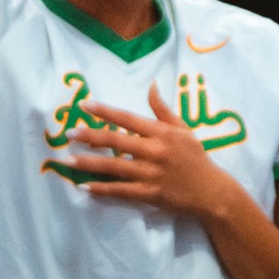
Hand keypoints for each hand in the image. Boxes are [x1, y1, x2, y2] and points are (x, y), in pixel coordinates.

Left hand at [68, 84, 239, 220]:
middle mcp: (155, 151)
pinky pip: (120, 190)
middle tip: (69, 133)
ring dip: (88, 163)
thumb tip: (151, 85)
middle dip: (90, 136)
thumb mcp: (183, 129)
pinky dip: (101, 189)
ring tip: (67, 160)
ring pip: (113, 166)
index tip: (85, 105)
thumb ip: (163, 110)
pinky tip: (84, 187)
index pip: (128, 118)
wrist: (211, 191)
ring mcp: (151, 173)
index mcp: (162, 133)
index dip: (105, 111)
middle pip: (116, 140)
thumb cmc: (195, 157)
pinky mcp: (149, 193)